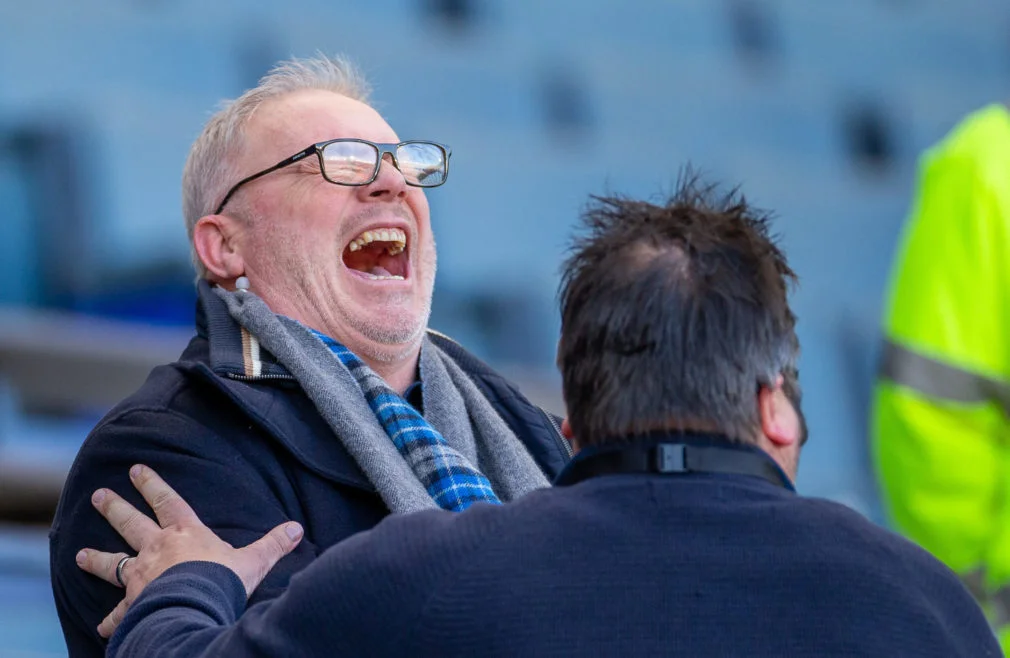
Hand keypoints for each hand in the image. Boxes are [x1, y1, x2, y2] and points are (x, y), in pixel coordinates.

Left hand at [75, 464, 302, 637]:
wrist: (195, 609)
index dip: (152, 484)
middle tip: (99, 495)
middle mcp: (156, 550)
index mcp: (185, 534)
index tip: (136, 469)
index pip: (167, 501)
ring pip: (112, 563)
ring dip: (96, 559)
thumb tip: (297, 529)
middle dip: (115, 508)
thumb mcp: (254, 560)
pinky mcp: (132, 605)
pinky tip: (101, 624)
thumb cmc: (222, 581)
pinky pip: (117, 612)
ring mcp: (140, 577)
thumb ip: (273, 545)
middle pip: (131, 524)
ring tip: (78, 554)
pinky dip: (110, 619)